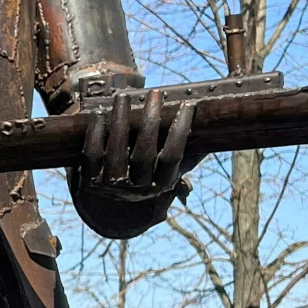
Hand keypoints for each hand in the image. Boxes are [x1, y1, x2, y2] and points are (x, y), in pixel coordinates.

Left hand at [67, 88, 193, 237]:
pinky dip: (94, 134)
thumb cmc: (147, 183)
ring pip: (115, 151)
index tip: (188, 105)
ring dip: (119, 121)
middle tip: (155, 93)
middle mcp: (137, 188)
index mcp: (161, 185)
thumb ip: (187, 157)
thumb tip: (218, 134)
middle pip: (144, 153)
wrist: (111, 213)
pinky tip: (98, 114)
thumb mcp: (168, 176)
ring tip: (123, 96)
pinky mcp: (89, 180)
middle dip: (150, 121)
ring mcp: (111, 185)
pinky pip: (91, 155)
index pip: (173, 157)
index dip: (180, 131)